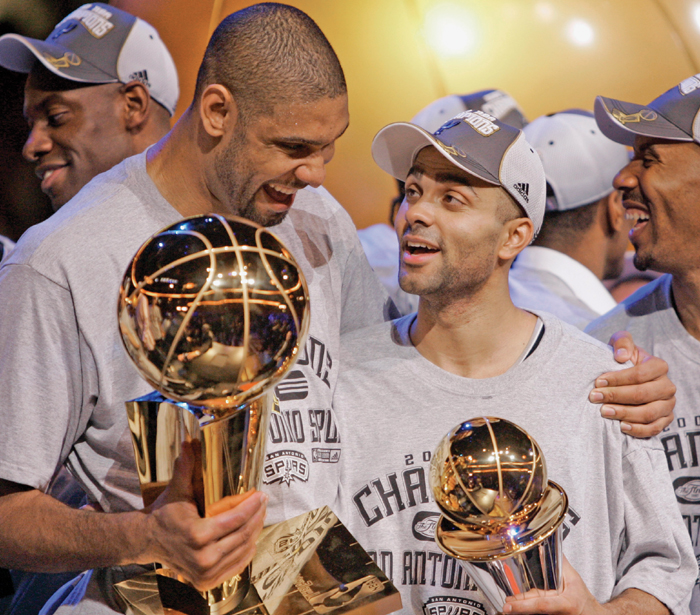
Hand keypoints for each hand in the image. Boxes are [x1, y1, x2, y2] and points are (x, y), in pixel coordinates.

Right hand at [143, 441, 266, 589]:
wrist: (148, 540)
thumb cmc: (165, 513)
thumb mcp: (176, 489)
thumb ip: (186, 467)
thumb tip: (189, 441)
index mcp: (197, 534)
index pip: (234, 519)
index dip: (251, 505)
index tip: (260, 494)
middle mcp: (202, 558)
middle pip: (243, 534)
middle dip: (257, 516)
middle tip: (263, 501)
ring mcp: (205, 573)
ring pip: (243, 550)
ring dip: (255, 531)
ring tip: (259, 514)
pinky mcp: (207, 581)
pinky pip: (237, 565)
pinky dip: (247, 549)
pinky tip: (251, 534)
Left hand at [503, 557, 601, 614]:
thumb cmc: (582, 598)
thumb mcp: (574, 579)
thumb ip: (560, 563)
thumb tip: (547, 544)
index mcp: (564, 604)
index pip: (541, 605)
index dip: (524, 605)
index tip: (509, 605)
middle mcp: (557, 614)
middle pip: (533, 610)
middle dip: (517, 608)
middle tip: (504, 605)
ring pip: (533, 613)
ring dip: (520, 611)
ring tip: (507, 606)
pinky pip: (536, 614)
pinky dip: (525, 610)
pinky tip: (515, 608)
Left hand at [588, 331, 674, 436]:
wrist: (625, 378)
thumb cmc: (621, 360)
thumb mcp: (620, 344)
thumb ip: (622, 342)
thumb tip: (621, 355)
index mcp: (659, 366)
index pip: (640, 374)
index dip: (618, 379)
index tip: (597, 382)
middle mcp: (667, 386)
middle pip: (642, 394)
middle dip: (616, 396)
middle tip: (594, 397)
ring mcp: (667, 404)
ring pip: (649, 413)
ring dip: (624, 413)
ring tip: (604, 412)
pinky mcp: (664, 420)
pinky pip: (654, 429)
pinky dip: (638, 430)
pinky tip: (621, 426)